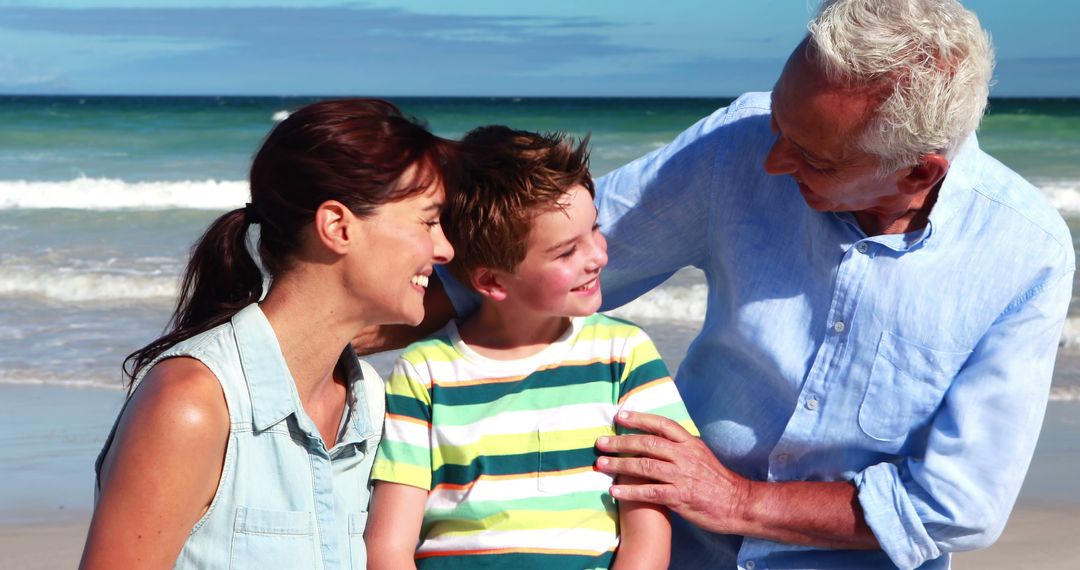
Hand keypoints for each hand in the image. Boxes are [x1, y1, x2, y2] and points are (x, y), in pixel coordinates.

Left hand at [595, 411, 751, 535]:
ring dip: (619, 465)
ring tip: (600, 464)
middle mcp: (684, 456)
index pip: (661, 424)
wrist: (738, 504)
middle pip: (647, 443)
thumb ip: (681, 446)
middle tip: (600, 442)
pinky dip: (630, 491)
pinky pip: (649, 491)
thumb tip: (659, 438)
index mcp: (690, 443)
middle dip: (621, 442)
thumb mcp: (702, 455)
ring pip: (644, 466)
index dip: (639, 418)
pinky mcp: (680, 497)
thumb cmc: (718, 481)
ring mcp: (682, 476)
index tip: (620, 415)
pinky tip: (613, 491)